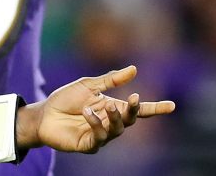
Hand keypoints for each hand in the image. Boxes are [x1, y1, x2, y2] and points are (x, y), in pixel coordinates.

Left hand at [18, 65, 174, 153]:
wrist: (43, 114)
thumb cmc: (64, 99)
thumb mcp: (88, 85)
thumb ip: (110, 79)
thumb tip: (134, 69)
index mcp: (112, 107)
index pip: (138, 110)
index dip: (155, 108)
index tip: (172, 106)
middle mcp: (110, 122)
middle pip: (130, 119)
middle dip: (135, 110)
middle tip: (135, 98)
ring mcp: (101, 135)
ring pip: (118, 129)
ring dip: (114, 116)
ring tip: (106, 105)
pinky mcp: (89, 145)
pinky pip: (100, 137)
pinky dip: (96, 123)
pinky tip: (87, 114)